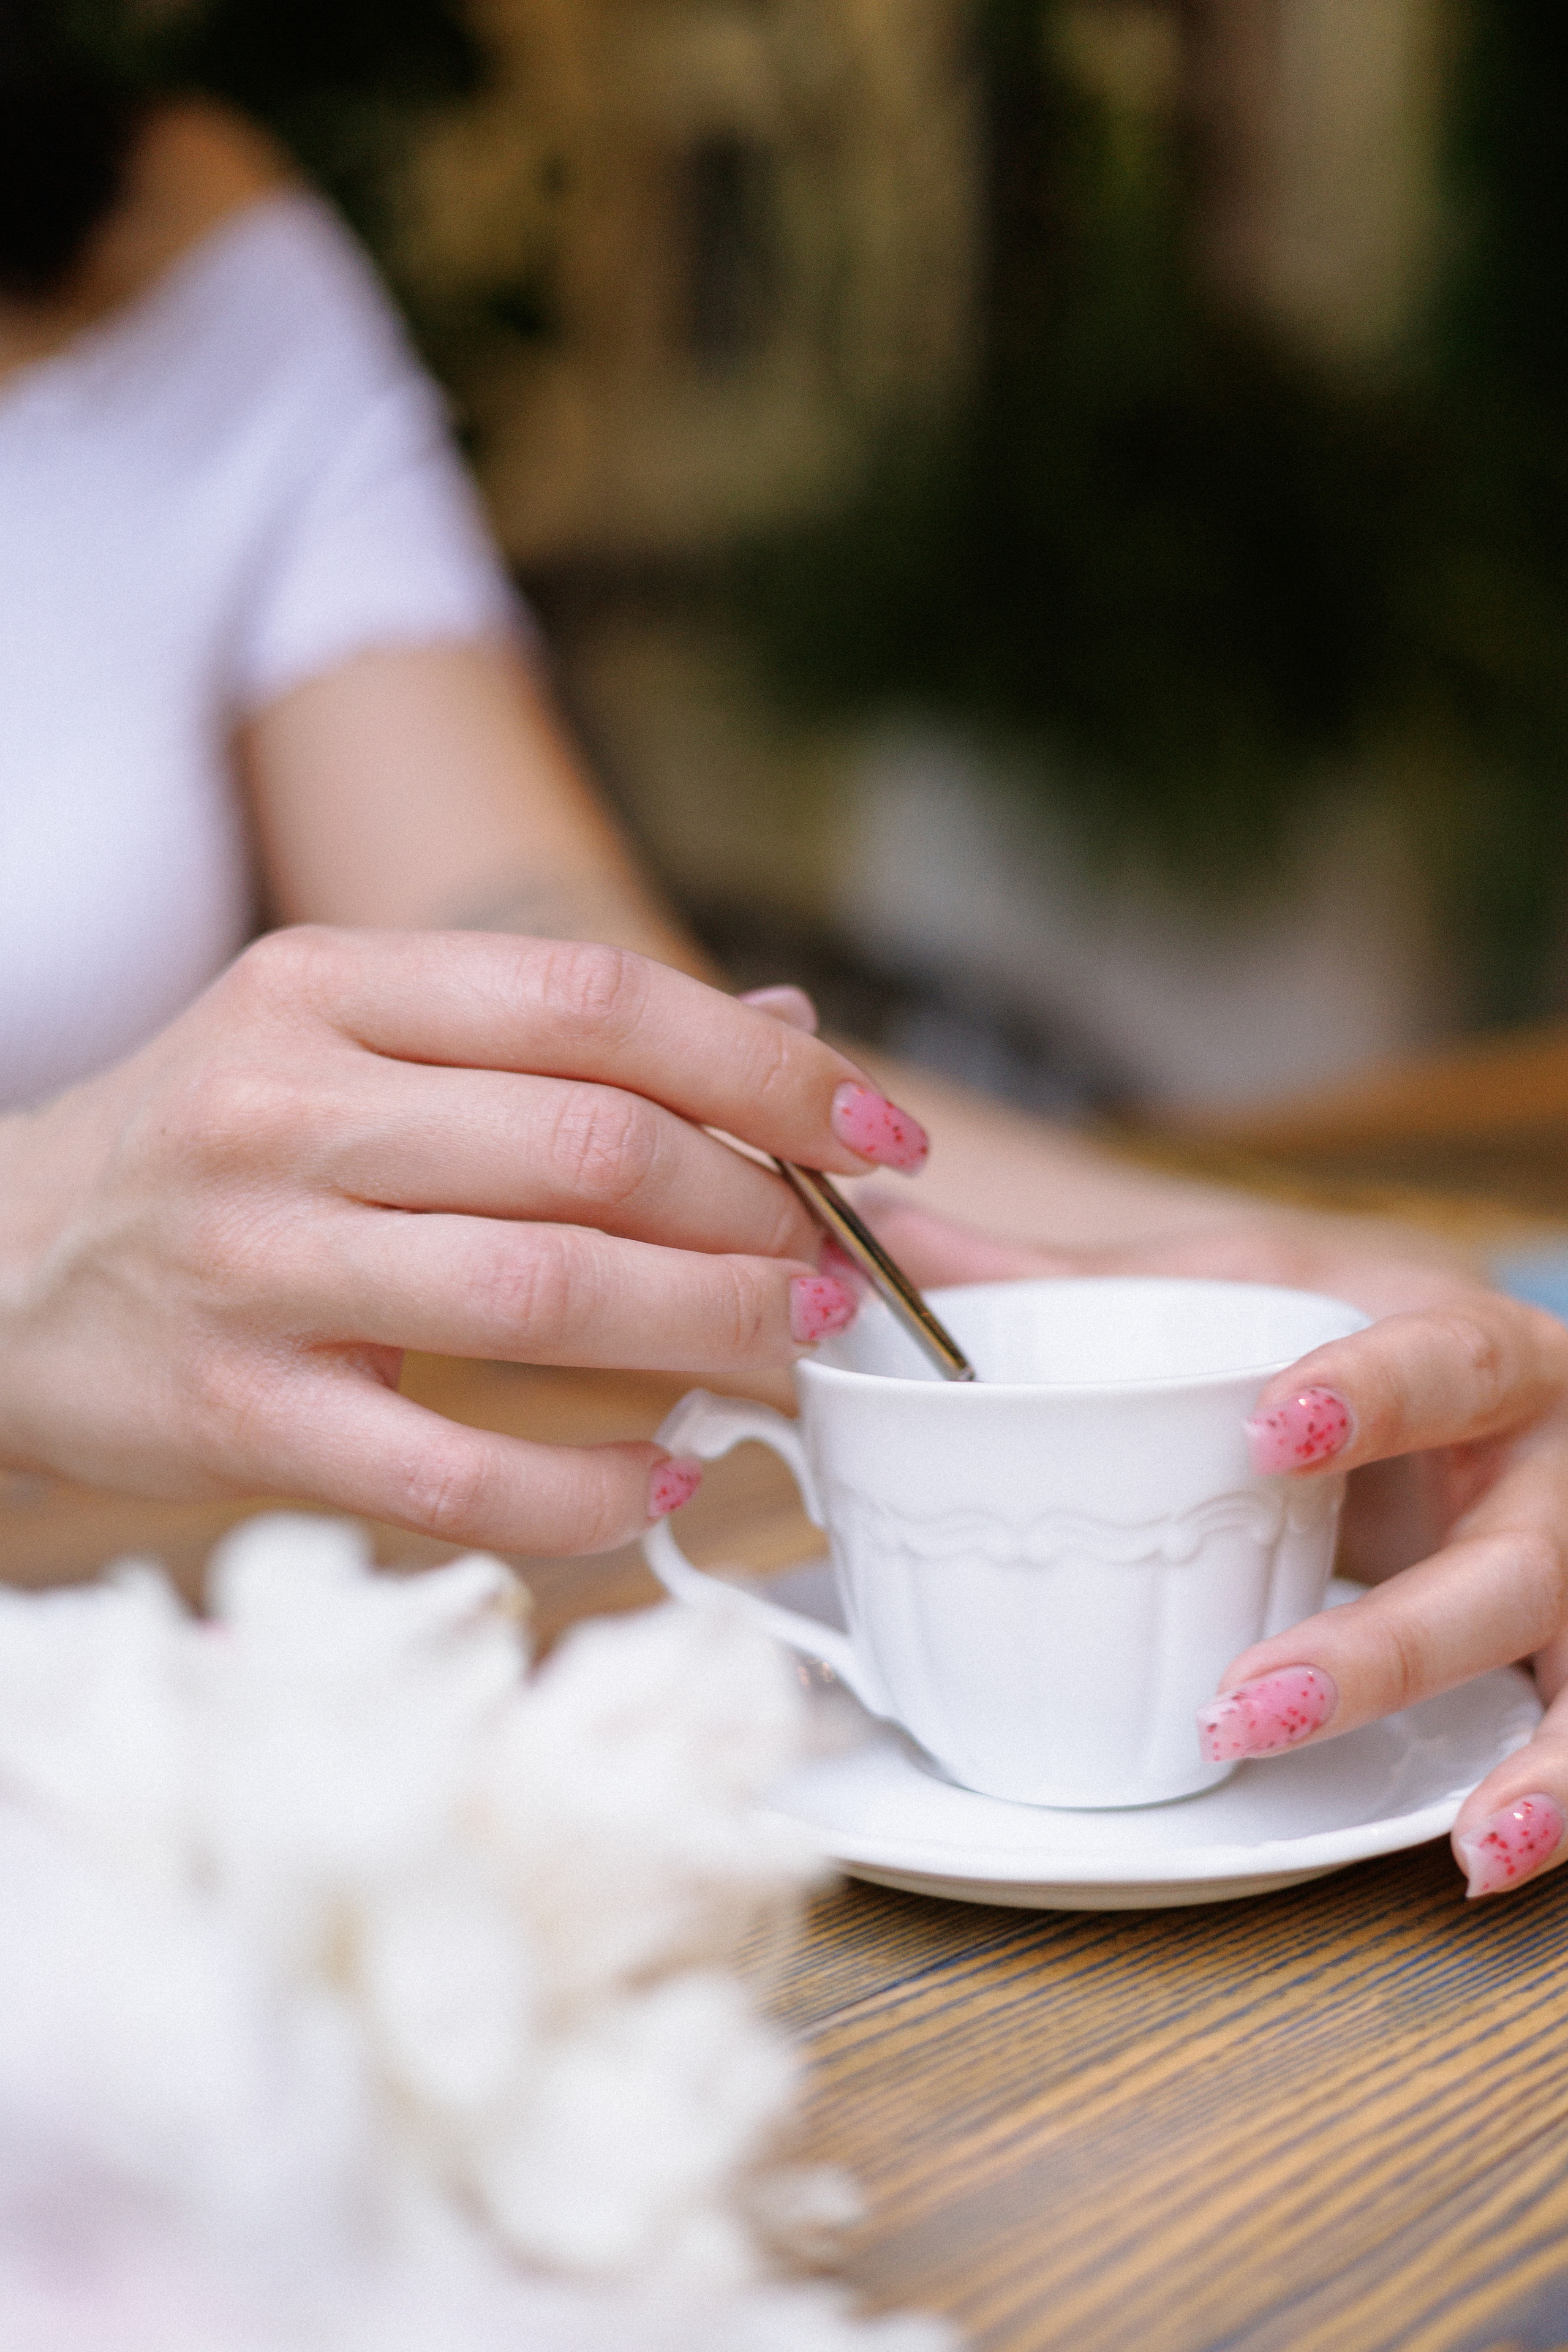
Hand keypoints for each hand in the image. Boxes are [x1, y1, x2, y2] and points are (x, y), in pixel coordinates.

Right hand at [0, 932, 927, 1553]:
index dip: (765, 1066)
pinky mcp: (235, 1416)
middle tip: (842, 1268)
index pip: (592, 1000)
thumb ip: (554, 1033)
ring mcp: (254, 1264)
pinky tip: (659, 1479)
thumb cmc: (215, 1150)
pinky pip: (451, 1471)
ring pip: (543, 1295)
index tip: (878, 1134)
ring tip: (790, 1350)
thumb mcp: (348, 1038)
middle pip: (592, 1149)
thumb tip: (781, 1017)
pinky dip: (585, 1488)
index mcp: (328, 987)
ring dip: (707, 1331)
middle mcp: (284, 1108)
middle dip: (759, 1214)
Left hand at [858, 1190, 1567, 1900]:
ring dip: (1504, 1755)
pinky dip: (1550, 1801)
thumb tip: (880, 1234)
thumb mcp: (1236, 1293)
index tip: (1269, 1426)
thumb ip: (1065, 1280)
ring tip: (1440, 1836)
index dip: (1368, 1391)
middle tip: (1242, 1698)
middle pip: (1505, 1557)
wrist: (1519, 1401)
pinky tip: (1483, 1857)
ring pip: (1556, 1658)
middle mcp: (1546, 1465)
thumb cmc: (1353, 1344)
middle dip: (1385, 1641)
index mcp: (1466, 1350)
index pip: (1436, 1360)